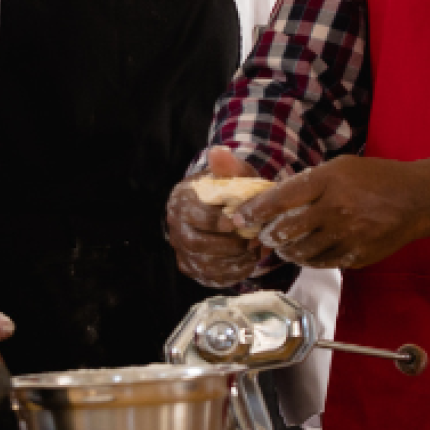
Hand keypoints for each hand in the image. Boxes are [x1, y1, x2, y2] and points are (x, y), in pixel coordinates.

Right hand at [167, 147, 270, 287]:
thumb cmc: (230, 190)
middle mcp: (175, 225)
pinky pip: (207, 277)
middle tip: (252, 241)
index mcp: (182, 200)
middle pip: (196, 243)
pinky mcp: (190, 266)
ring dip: (231, 261)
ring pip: (202, 263)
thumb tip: (218, 152)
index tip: (239, 222)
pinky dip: (230, 274)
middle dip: (227, 245)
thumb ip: (229, 167)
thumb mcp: (233, 175)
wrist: (224, 208)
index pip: (194, 214)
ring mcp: (181, 248)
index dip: (217, 221)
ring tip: (253, 253)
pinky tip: (248, 265)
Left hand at [236, 156, 429, 270]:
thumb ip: (309, 183)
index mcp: (328, 181)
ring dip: (287, 250)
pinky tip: (309, 251)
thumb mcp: (340, 168)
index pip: (281, 199)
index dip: (255, 211)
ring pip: (302, 252)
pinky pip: (323, 263)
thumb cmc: (376, 178)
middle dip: (268, 235)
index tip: (239, 218)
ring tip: (285, 245)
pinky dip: (311, 259)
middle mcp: (335, 209)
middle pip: (286, 230)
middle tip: (263, 235)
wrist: (417, 199)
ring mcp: (347, 235)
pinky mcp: (357, 256)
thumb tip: (274, 200)